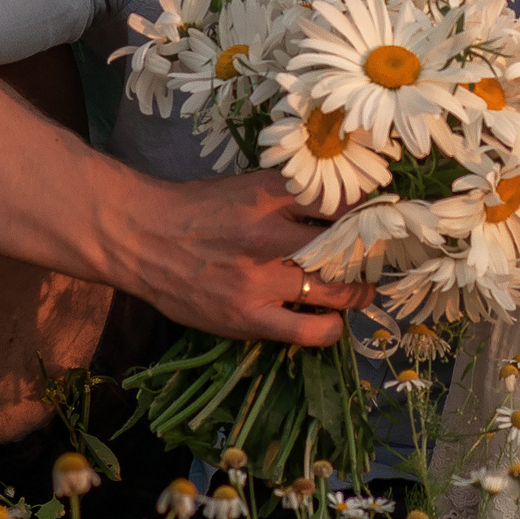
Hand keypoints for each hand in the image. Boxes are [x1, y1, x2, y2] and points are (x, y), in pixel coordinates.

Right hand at [139, 170, 373, 346]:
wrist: (140, 237)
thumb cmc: (197, 209)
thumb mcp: (246, 186)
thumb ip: (290, 195)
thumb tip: (344, 202)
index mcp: (269, 197)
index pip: (341, 203)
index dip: (369, 213)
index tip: (378, 218)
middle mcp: (268, 237)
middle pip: (346, 248)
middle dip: (369, 253)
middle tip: (374, 256)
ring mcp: (258, 281)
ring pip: (335, 291)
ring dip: (357, 291)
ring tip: (360, 288)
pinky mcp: (247, 318)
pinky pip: (307, 332)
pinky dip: (330, 328)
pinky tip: (332, 320)